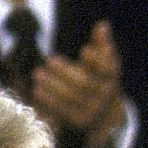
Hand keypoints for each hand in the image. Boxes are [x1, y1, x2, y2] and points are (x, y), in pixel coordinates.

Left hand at [30, 21, 127, 144]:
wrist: (104, 115)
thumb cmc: (99, 79)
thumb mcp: (104, 61)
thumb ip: (102, 44)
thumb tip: (102, 25)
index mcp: (111, 77)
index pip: (108, 69)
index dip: (97, 61)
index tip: (84, 50)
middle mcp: (104, 95)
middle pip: (85, 85)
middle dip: (65, 72)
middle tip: (48, 61)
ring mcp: (92, 110)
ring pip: (71, 99)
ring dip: (52, 87)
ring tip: (37, 75)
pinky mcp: (78, 121)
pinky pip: (62, 112)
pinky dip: (48, 102)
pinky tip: (37, 91)